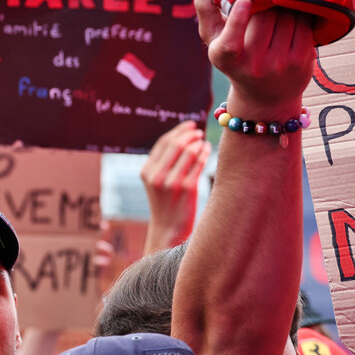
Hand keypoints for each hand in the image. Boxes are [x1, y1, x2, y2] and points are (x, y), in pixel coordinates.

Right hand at [141, 120, 209, 253]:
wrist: (169, 230)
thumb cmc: (166, 204)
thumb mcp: (156, 183)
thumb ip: (163, 163)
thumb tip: (182, 137)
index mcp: (147, 171)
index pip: (163, 142)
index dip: (178, 131)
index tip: (190, 124)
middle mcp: (157, 176)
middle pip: (175, 144)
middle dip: (189, 133)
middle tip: (199, 130)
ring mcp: (172, 182)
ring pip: (189, 151)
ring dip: (198, 142)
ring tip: (203, 141)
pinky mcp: (187, 189)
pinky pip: (199, 164)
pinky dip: (204, 153)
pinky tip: (208, 150)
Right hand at [195, 0, 315, 119]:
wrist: (265, 98)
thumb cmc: (236, 58)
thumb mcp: (214, 38)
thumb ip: (206, 8)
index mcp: (226, 58)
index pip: (230, 43)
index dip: (237, 19)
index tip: (245, 0)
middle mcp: (253, 66)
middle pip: (266, 18)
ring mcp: (279, 66)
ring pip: (288, 18)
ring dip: (286, 3)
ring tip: (281, 1)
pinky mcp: (301, 63)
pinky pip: (304, 26)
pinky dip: (301, 14)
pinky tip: (296, 12)